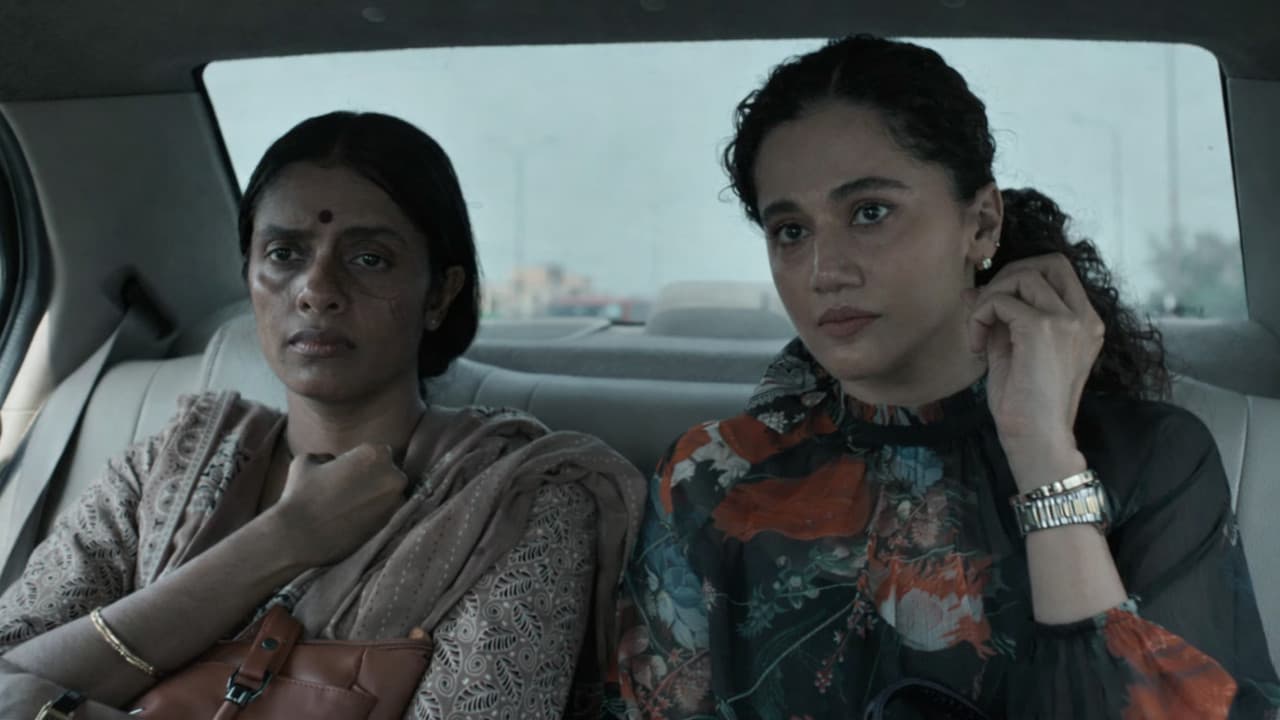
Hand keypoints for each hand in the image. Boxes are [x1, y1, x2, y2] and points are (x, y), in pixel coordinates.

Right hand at [267, 443, 407, 566]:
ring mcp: (395, 502)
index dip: (362, 462)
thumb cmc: (300, 494)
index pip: (378, 452)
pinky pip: (386, 512)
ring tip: (348, 506)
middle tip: (349, 491)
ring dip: (375, 497)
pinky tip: (352, 518)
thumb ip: (328, 455)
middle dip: (373, 479)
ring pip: (389, 493)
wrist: (299, 537)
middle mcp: (393, 475)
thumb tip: (333, 461)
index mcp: (376, 453)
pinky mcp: (390, 524)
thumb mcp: (308, 460)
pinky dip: (373, 513)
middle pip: (388, 472)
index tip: (347, 472)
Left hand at [967, 254, 1102, 488]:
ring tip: (979, 334)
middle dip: (1007, 277)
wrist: (1037, 440)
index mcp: (1085, 322)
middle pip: (1046, 263)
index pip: (1058, 270)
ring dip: (989, 298)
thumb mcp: (1013, 351)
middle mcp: (1084, 317)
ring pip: (1021, 275)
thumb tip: (973, 290)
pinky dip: (979, 317)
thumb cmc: (1026, 405)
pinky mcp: (1043, 328)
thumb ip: (1001, 318)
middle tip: (984, 311)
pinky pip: (1000, 301)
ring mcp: (1068, 320)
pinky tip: (976, 346)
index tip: (996, 307)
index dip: (1021, 276)